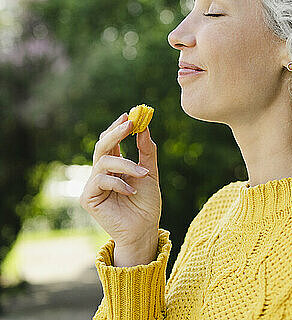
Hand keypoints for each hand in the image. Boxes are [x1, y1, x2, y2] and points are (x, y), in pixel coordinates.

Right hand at [79, 112, 161, 250]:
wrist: (144, 230)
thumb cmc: (146, 203)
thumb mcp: (150, 172)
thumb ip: (146, 151)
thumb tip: (144, 128)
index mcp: (114, 165)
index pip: (110, 141)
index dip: (117, 127)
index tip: (129, 115)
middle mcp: (101, 173)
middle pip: (101, 146)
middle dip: (116, 133)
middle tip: (130, 123)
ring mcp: (93, 185)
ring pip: (104, 162)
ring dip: (126, 164)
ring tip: (143, 174)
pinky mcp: (88, 198)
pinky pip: (100, 181)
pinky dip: (118, 183)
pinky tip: (131, 191)